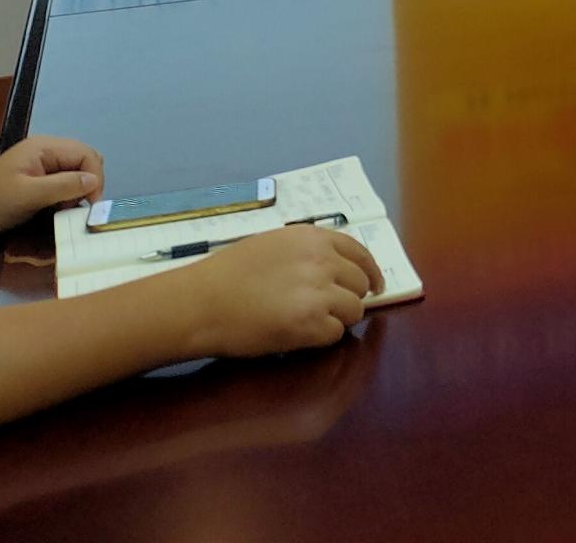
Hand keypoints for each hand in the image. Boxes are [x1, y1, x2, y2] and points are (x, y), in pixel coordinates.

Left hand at [0, 135, 104, 238]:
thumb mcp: (28, 196)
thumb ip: (63, 186)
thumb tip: (94, 181)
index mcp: (44, 147)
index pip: (86, 154)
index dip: (94, 178)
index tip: (90, 206)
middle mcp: (45, 150)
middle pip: (84, 160)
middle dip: (88, 184)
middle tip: (77, 208)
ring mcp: (41, 164)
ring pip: (76, 172)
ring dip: (77, 191)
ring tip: (64, 210)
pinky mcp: (37, 178)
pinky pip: (64, 182)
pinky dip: (67, 195)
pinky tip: (56, 209)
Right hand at [160, 226, 382, 359]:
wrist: (200, 302)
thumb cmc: (228, 274)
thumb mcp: (274, 244)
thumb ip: (308, 252)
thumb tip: (337, 267)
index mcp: (314, 238)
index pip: (361, 252)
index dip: (370, 271)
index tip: (375, 285)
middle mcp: (322, 261)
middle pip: (361, 283)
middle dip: (350, 297)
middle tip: (329, 309)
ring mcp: (319, 293)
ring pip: (354, 310)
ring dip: (337, 319)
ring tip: (309, 322)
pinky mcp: (310, 325)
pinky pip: (335, 334)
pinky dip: (322, 338)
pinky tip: (298, 334)